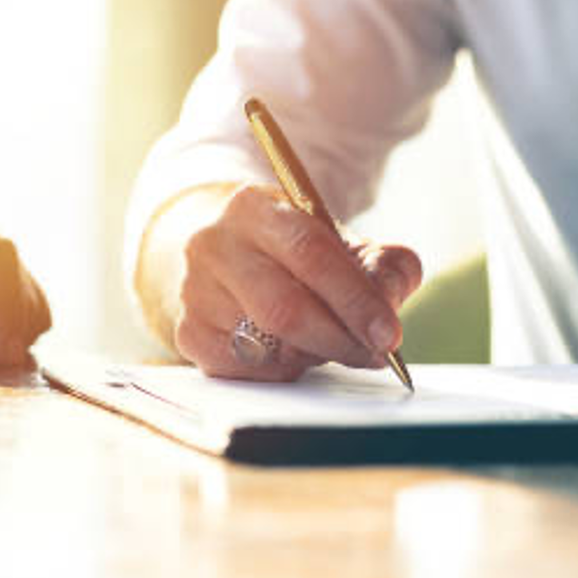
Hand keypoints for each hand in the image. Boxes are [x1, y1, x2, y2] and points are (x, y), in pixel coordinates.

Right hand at [162, 183, 421, 380]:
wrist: (228, 251)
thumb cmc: (294, 251)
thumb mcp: (342, 242)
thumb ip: (382, 265)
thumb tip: (388, 302)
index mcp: (254, 207)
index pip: (310, 254)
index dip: (355, 300)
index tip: (388, 335)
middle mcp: (213, 244)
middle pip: (283, 308)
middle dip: (339, 339)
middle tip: (374, 354)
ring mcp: (194, 291)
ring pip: (265, 344)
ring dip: (311, 355)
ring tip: (331, 344)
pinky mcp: (189, 332)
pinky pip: (245, 369)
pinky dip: (281, 370)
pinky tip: (292, 352)